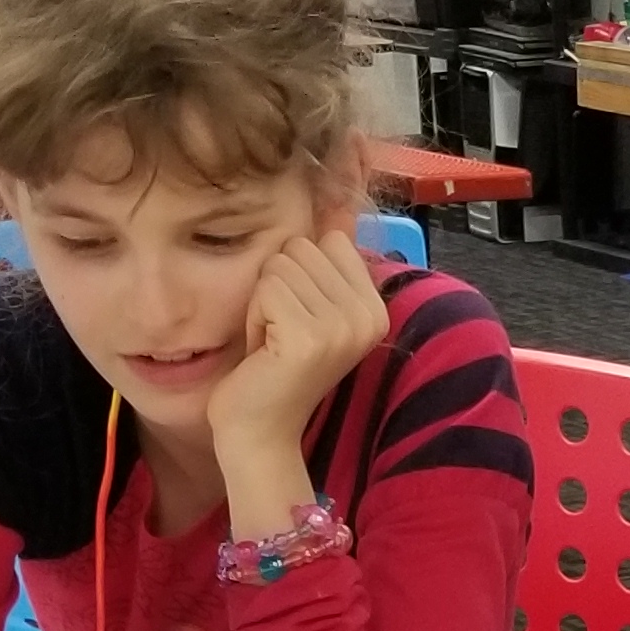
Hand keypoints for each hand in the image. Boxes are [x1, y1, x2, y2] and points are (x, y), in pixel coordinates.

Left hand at [209, 217, 390, 524]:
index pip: (328, 240)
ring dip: (262, 303)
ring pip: (279, 265)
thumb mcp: (310, 307)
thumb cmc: (276, 368)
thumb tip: (338, 199)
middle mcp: (368, 316)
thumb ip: (326, 260)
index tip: (298, 319)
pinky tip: (264, 350)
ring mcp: (342, 327)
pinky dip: (253, 317)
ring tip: (273, 342)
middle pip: (300, 248)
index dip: (299, 274)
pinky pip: (265, 288)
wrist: (260, 432)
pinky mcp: (309, 337)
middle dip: (277, 287)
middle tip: (282, 334)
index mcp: (376, 308)